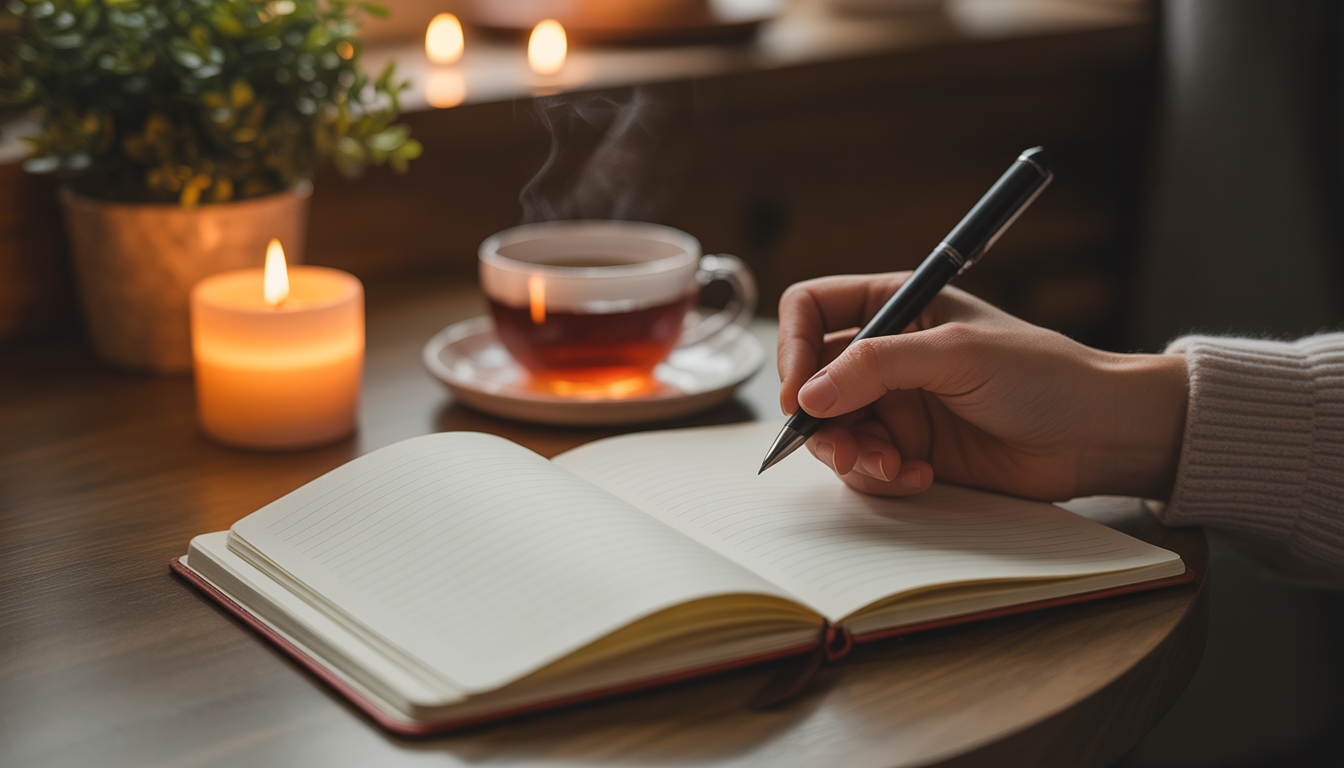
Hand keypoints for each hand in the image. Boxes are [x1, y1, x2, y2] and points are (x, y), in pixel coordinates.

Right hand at [777, 272, 1188, 500]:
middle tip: (842, 446)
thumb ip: (878, 366)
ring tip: (894, 465)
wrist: (1097, 434)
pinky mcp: (910, 451)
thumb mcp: (957, 354)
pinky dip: (882, 477)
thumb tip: (808, 396)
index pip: (812, 310)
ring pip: (833, 430)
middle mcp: (887, 354)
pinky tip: (922, 476)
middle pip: (811, 381)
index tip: (799, 391)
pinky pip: (866, 468)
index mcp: (896, 306)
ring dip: (853, 454)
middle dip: (819, 418)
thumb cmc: (1043, 375)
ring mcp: (896, 405)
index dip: (794, 347)